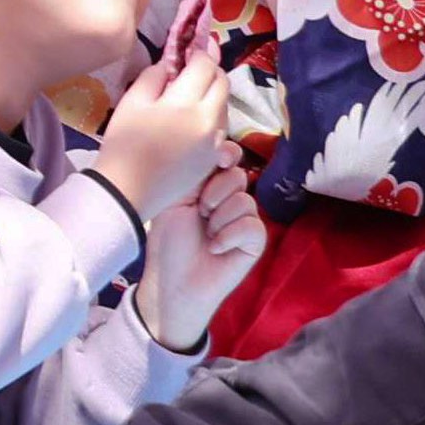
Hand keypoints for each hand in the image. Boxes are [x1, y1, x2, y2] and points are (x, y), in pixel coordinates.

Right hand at [95, 33, 249, 179]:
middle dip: (211, 69)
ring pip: (225, 105)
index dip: (200, 50)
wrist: (129, 191)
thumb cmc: (124, 144)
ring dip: (213, 93)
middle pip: (223, 83)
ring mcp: (215, 141)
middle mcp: (209, 120)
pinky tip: (193, 119)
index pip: (205, 65)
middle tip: (193, 66)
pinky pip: (221, 127)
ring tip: (191, 93)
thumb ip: (154, 76)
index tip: (192, 45)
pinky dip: (212, 115)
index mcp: (186, 102)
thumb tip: (169, 65)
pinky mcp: (214, 158)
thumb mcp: (131, 102)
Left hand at [128, 119, 271, 347]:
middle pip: (238, 176)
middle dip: (215, 192)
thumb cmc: (169, 240)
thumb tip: (218, 143)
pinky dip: (229, 237)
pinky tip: (215, 248)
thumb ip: (197, 172)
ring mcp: (245, 219)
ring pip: (245, 201)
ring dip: (219, 219)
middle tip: (199, 212)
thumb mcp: (176, 197)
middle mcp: (230, 198)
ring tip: (205, 234)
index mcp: (209, 184)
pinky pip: (252, 226)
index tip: (219, 158)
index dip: (226, 154)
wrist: (173, 281)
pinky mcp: (256, 241)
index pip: (228, 156)